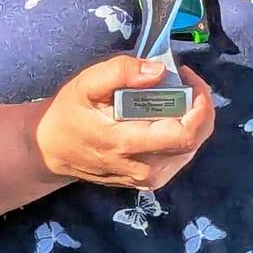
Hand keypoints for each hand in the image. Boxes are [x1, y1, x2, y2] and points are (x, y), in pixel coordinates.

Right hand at [31, 56, 215, 189]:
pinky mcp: (150, 181)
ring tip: (174, 94)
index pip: (185, 134)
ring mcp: (149, 179)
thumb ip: (121, 72)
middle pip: (194, 141)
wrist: (54, 151)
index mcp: (129, 144)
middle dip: (198, 107)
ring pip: (191, 148)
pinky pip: (180, 155)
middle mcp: (145, 169)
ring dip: (192, 119)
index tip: (187, 76)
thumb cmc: (70, 113)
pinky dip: (182, 132)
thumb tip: (159, 70)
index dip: (198, 104)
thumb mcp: (86, 84)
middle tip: (183, 81)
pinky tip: (166, 115)